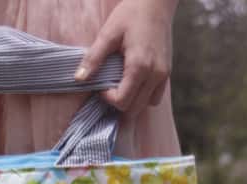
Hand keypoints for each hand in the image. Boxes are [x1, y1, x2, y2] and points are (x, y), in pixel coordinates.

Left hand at [75, 0, 177, 114]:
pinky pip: (156, 97)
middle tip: (109, 89)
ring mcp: (163, 75)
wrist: (156, 1)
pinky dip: (143, 97)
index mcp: (139, 66)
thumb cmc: (131, 13)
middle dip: (118, 104)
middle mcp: (155, 74)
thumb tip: (78, 79)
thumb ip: (94, 58)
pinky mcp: (167, 73)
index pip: (122, 101)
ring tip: (121, 88)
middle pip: (134, 109)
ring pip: (146, 106)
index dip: (108, 99)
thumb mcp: (108, 33)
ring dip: (132, 103)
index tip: (101, 85)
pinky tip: (134, 86)